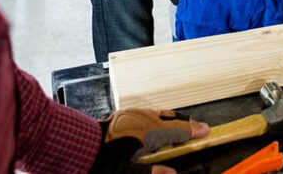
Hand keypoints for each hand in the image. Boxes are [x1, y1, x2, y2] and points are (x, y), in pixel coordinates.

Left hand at [91, 108, 210, 173]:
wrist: (76, 143)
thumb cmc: (101, 162)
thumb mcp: (127, 173)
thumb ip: (153, 172)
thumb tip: (173, 173)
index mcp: (148, 134)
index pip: (178, 130)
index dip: (194, 131)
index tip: (206, 131)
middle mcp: (143, 120)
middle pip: (171, 119)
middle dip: (185, 124)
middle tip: (198, 129)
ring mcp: (132, 114)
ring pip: (159, 114)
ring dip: (171, 121)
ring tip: (180, 128)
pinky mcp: (122, 114)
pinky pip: (146, 114)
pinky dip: (156, 118)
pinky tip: (156, 126)